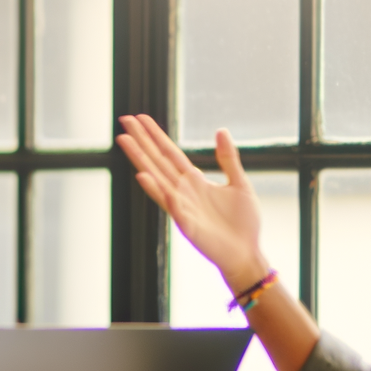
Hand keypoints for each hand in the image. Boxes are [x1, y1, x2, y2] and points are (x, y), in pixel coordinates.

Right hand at [116, 115, 267, 292]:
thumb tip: (221, 130)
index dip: (155, 135)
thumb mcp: (240, 183)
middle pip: (157, 160)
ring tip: (124, 141)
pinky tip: (143, 177)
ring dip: (140, 159)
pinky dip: (156, 190)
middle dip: (141, 140)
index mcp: (194, 180)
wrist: (247, 253)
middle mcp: (183, 191)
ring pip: (156, 178)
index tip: (140, 118)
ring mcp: (181, 206)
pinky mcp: (186, 223)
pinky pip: (169, 204)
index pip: (170, 153)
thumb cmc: (244, 223)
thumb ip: (228, 158)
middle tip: (124, 119)